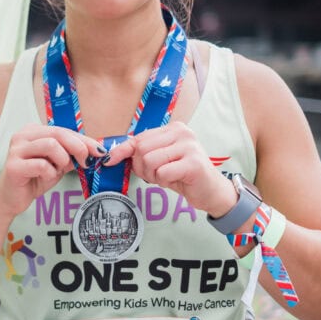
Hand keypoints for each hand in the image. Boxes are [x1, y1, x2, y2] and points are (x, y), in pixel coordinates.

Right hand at [0, 124, 103, 218]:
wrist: (11, 199)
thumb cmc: (34, 179)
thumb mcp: (57, 164)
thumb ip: (71, 155)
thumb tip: (95, 151)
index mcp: (33, 131)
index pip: (63, 130)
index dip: (84, 140)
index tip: (99, 151)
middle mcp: (22, 136)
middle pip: (57, 133)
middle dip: (78, 147)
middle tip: (87, 161)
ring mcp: (16, 150)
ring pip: (50, 145)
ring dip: (61, 160)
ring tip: (57, 170)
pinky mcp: (13, 166)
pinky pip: (41, 165)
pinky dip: (50, 173)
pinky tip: (46, 178)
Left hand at [104, 122, 237, 216]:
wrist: (210, 191)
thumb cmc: (182, 175)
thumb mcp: (160, 160)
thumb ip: (141, 153)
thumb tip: (112, 155)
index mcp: (173, 128)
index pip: (139, 138)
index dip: (123, 151)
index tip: (110, 160)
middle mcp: (182, 132)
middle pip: (142, 149)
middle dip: (142, 167)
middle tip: (155, 175)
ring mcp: (189, 146)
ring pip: (150, 161)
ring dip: (153, 175)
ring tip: (167, 177)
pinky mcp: (194, 163)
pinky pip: (163, 173)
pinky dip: (164, 181)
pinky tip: (176, 180)